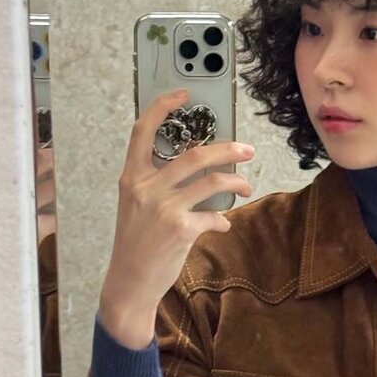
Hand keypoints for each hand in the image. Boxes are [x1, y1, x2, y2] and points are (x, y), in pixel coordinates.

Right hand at [98, 89, 255, 346]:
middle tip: (246, 149)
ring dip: (237, 181)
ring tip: (246, 185)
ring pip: (212, 181)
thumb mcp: (137, 208)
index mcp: (131, 177)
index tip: (184, 94)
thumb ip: (161, 187)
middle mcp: (145, 188)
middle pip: (194, 154)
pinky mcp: (180, 229)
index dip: (163, 107)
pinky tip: (222, 223)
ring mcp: (163, 208)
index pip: (142, 130)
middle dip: (228, 149)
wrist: (129, 282)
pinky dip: (222, 218)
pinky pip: (213, 215)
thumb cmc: (136, 244)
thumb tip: (201, 175)